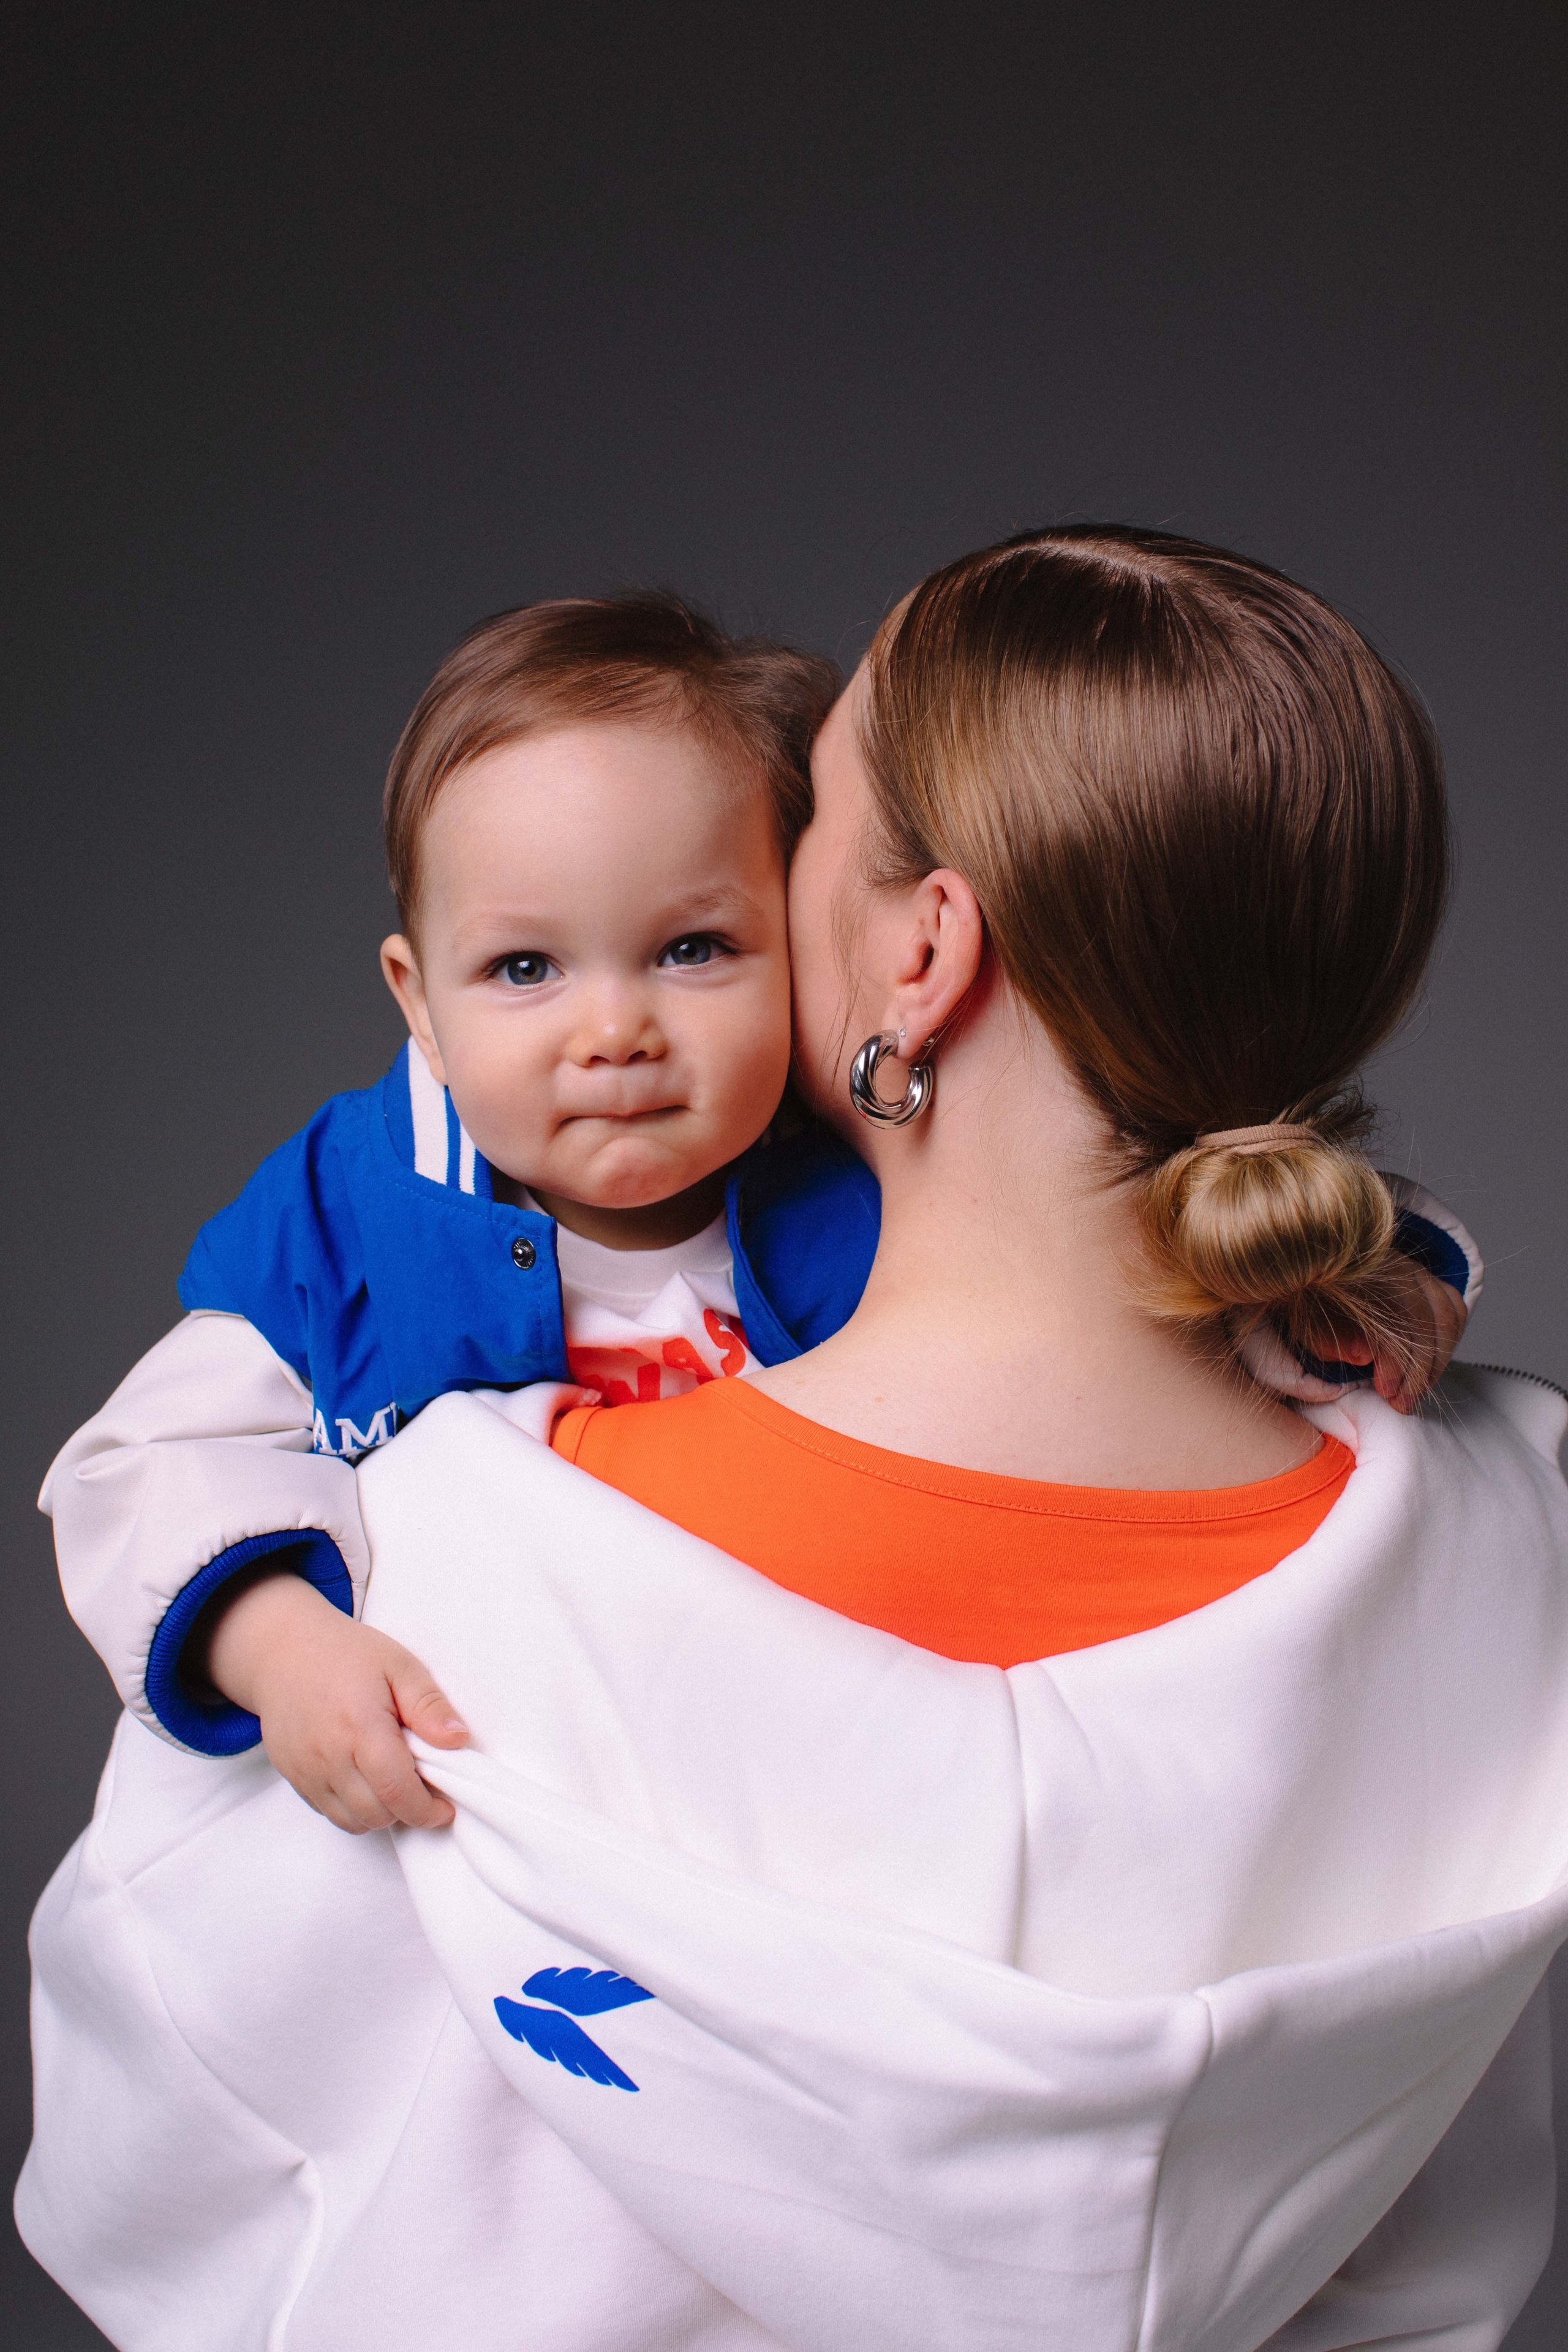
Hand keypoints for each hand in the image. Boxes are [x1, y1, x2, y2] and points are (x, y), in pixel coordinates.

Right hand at [201, 1570, 468, 1831]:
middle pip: (376, 1814)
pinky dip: (352, 1807)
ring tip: (394, 1784)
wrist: (283, 1649)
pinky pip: (327, 1811)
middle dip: (407, 1811)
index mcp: (361, 1727)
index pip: (397, 1792)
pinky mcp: (291, 1775)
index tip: (444, 1808)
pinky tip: (365, 1779)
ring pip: (351, 1821)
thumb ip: (429, 1705)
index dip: (427, 1810)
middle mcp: (328, 1755)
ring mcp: (306, 1769)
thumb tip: (458, 1740)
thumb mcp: (399, 1665)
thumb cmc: (345, 1653)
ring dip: (379, 1813)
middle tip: (423, 1789)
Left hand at [1232, 1268, 1467, 1415]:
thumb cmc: (1278, 1298)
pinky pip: (1448, 1303)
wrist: (1272, 1268)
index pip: (1403, 1312)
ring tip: (1412, 1389)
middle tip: (1401, 1402)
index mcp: (1357, 1266)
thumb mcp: (1288, 1320)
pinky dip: (1445, 1338)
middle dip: (1423, 1366)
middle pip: (1433, 1312)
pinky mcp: (1412, 1274)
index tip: (1389, 1395)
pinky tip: (1425, 1366)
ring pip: (1446, 1309)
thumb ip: (1322, 1337)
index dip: (1402, 1360)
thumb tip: (1361, 1355)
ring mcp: (1403, 1263)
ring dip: (1437, 1355)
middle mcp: (1386, 1258)